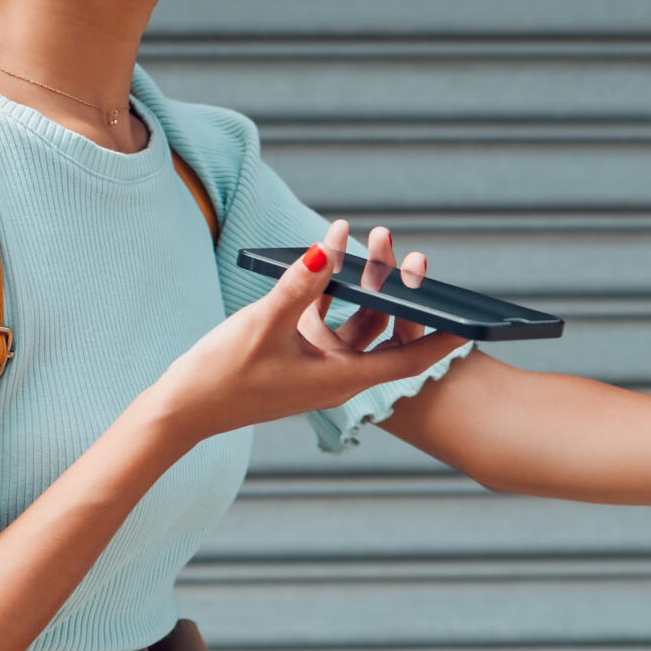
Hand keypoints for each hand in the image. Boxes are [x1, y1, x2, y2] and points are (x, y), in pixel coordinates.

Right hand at [144, 218, 463, 442]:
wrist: (179, 409)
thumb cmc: (221, 377)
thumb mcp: (263, 325)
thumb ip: (300, 285)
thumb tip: (332, 250)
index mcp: (339, 380)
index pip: (406, 361)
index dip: (441, 340)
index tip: (471, 320)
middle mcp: (335, 375)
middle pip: (382, 330)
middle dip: (396, 291)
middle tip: (409, 253)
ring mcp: (314, 365)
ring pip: (354, 320)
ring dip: (360, 284)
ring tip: (361, 240)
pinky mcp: (293, 354)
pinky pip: (324, 319)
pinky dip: (327, 291)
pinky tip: (322, 257)